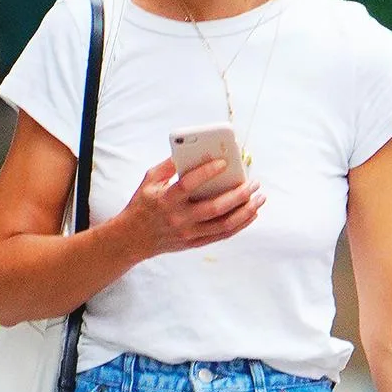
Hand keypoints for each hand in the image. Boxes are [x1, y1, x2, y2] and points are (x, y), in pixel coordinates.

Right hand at [119, 157, 264, 259]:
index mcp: (166, 199)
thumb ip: (168, 165)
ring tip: (259, 198)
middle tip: (253, 183)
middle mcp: (179, 218)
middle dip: (238, 195)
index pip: (188, 185)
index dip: (207, 172)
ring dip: (245, 211)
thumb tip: (190, 148)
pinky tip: (251, 213)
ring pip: (223, 224)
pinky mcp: (195, 243)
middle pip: (214, 207)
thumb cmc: (142, 204)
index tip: (224, 162)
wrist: (132, 239)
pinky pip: (222, 235)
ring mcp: (189, 233)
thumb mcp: (149, 180)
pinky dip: (240, 224)